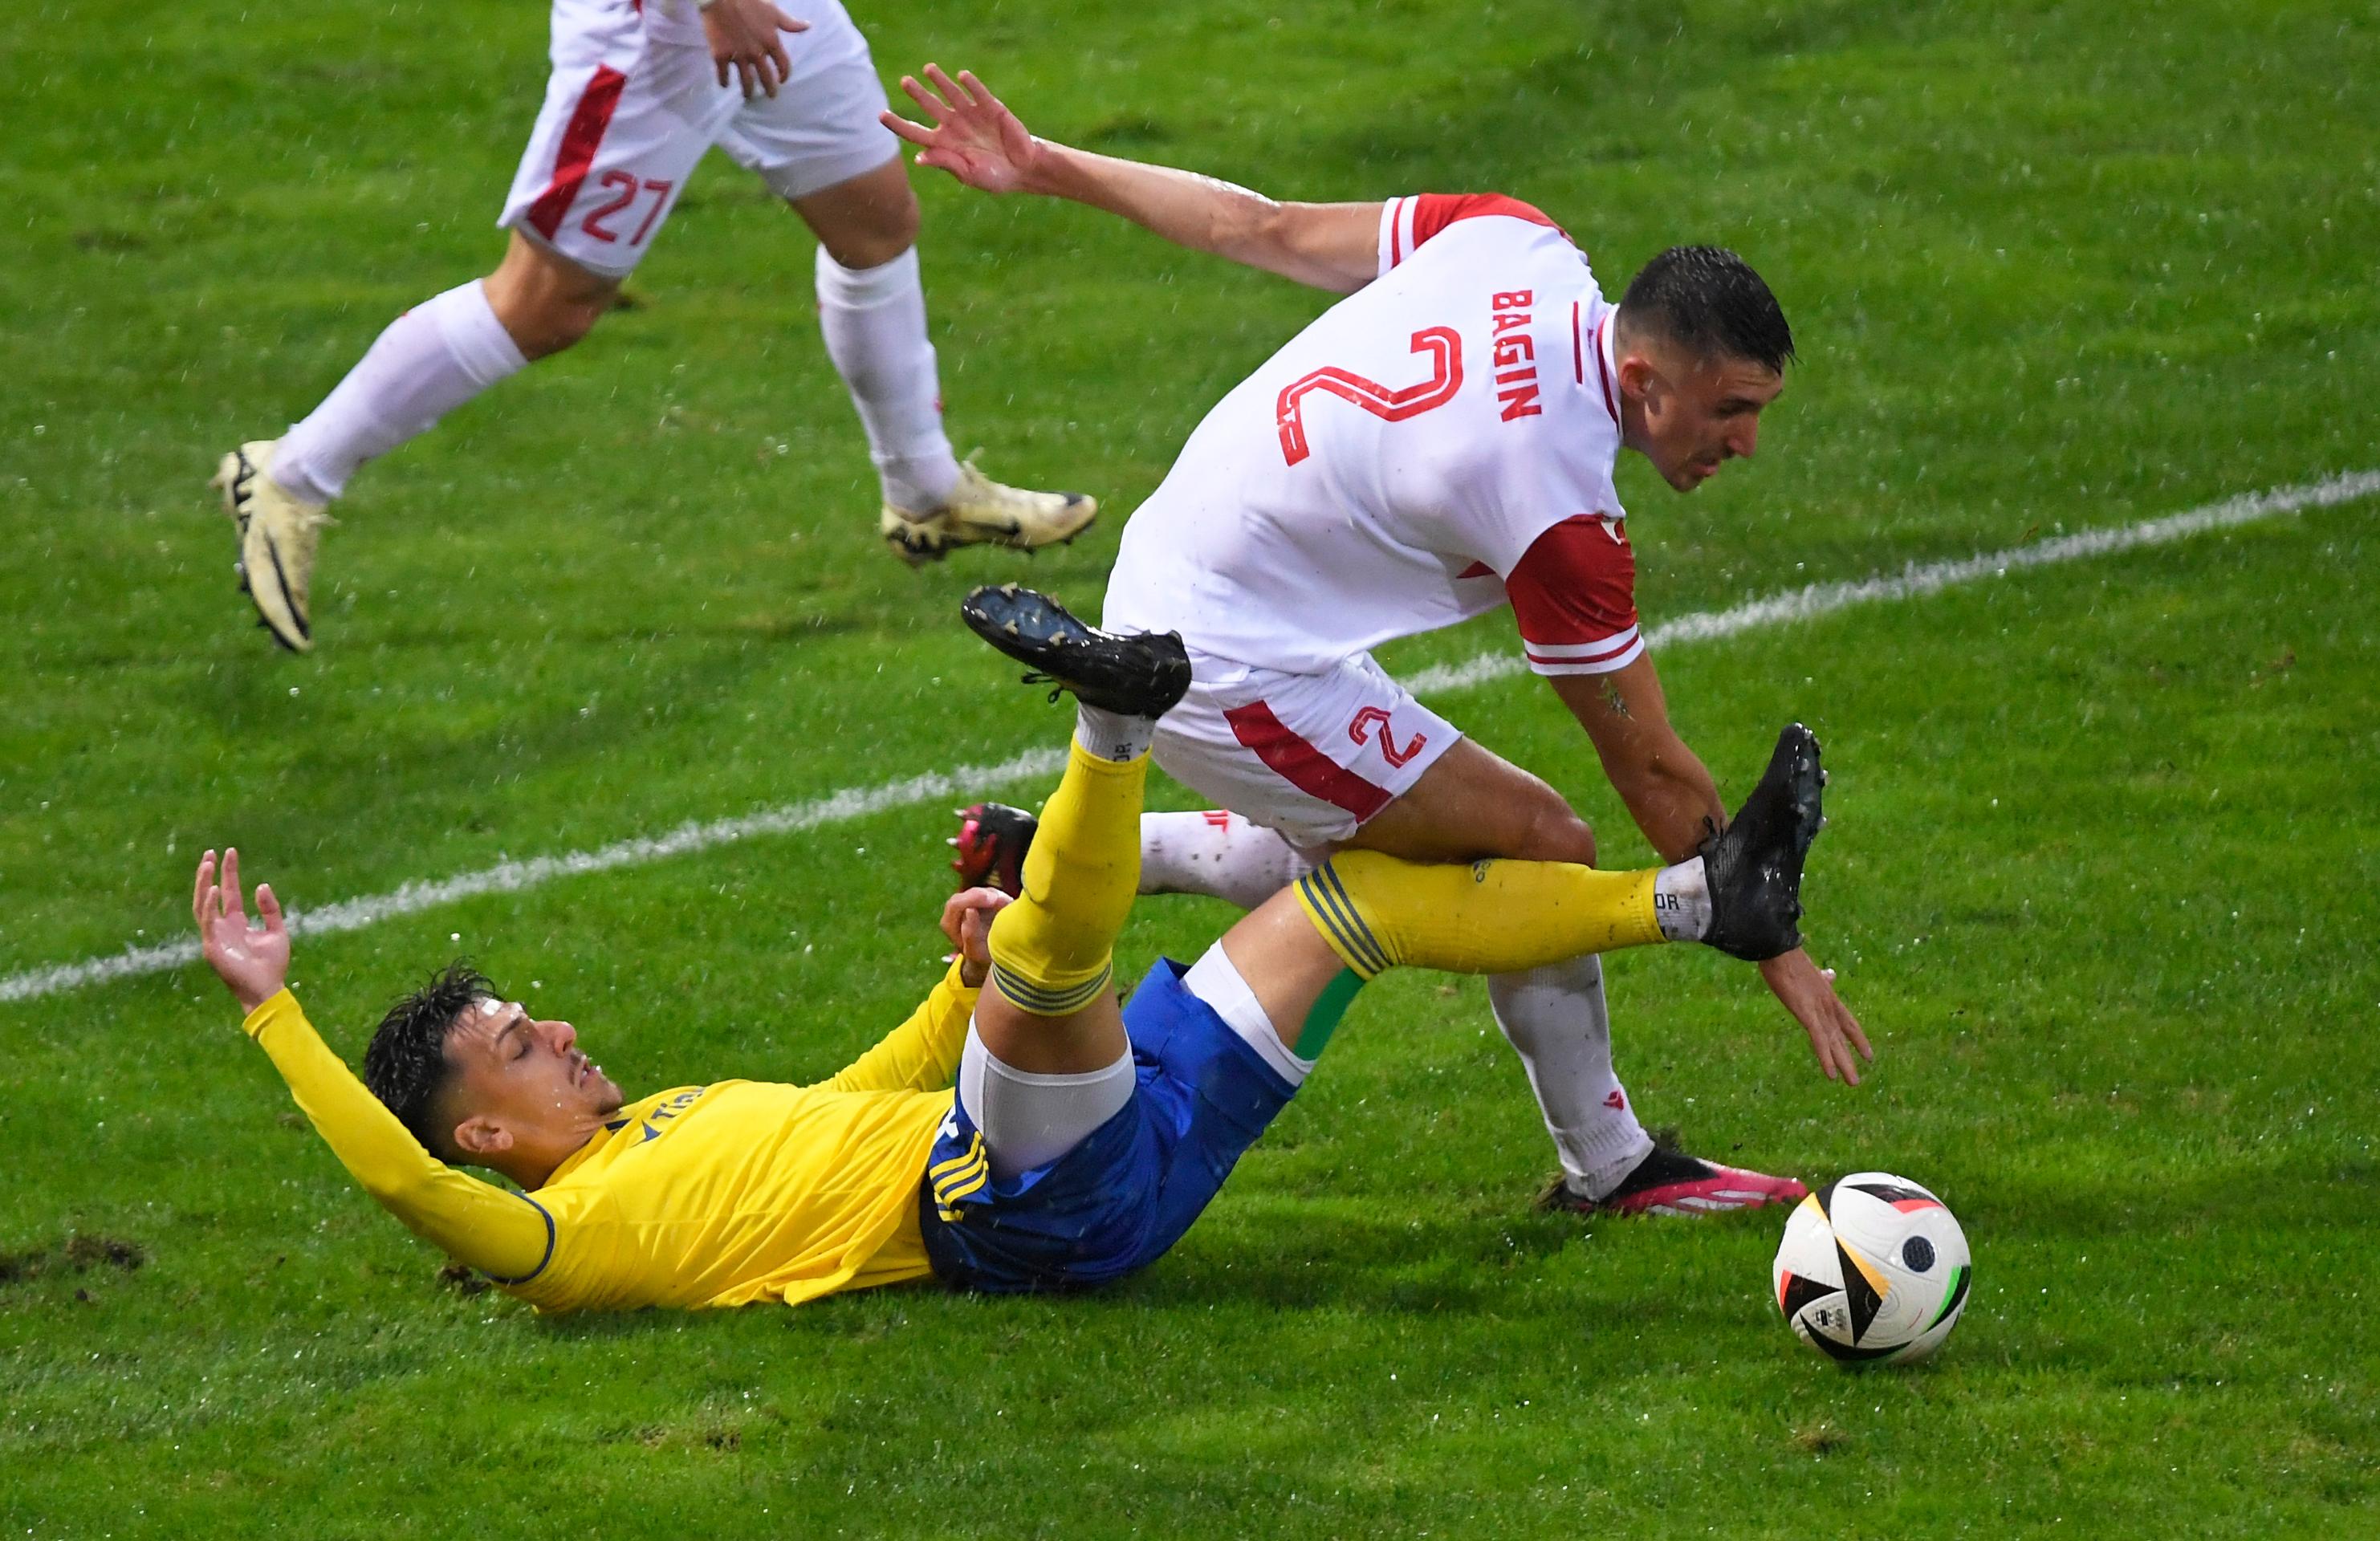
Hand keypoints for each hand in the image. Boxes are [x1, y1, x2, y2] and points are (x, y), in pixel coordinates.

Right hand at [192, 847, 291, 1013]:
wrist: (268, 988)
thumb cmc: (272, 964)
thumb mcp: (277, 931)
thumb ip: (271, 909)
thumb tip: (261, 885)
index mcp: (237, 923)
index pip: (229, 892)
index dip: (229, 872)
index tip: (230, 852)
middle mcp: (222, 927)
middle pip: (211, 894)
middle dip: (209, 874)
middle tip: (210, 853)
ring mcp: (214, 936)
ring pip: (202, 904)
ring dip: (203, 884)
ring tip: (207, 864)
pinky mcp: (211, 946)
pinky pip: (207, 921)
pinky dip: (209, 905)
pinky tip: (214, 889)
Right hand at [700, 0, 806, 98]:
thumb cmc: (749, 0)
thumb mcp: (773, 10)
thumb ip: (789, 23)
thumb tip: (808, 26)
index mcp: (771, 42)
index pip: (783, 65)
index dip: (784, 74)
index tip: (782, 80)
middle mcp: (757, 53)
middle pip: (766, 78)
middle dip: (769, 89)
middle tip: (770, 96)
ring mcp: (738, 56)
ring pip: (746, 81)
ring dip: (748, 91)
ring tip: (748, 95)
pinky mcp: (720, 55)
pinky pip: (723, 74)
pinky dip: (724, 81)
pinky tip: (724, 84)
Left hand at [883, 65, 1046, 193]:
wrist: (1024, 170)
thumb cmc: (994, 176)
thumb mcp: (969, 174)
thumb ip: (946, 162)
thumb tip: (919, 157)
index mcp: (944, 145)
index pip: (915, 132)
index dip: (898, 124)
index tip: (881, 115)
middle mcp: (954, 126)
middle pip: (930, 107)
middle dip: (918, 94)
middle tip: (905, 82)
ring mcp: (971, 115)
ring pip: (951, 94)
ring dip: (941, 82)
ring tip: (928, 69)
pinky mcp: (991, 108)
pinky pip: (978, 94)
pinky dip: (971, 85)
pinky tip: (962, 77)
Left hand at [939, 886, 1012, 987]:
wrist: (988, 958)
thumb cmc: (980, 957)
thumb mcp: (975, 952)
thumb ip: (970, 934)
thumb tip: (970, 911)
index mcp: (949, 923)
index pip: (955, 904)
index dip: (972, 899)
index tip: (990, 901)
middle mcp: (955, 911)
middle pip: (967, 894)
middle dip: (984, 894)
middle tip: (1001, 899)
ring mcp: (968, 904)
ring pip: (979, 892)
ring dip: (993, 895)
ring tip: (1006, 903)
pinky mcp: (981, 901)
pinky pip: (989, 893)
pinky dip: (999, 897)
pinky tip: (1007, 904)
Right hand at [1758, 947, 1871, 1084]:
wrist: (1779, 949)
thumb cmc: (1788, 957)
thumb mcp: (1807, 971)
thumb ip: (1820, 977)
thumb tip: (1831, 974)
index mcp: (1827, 996)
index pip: (1848, 1022)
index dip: (1858, 1039)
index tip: (1868, 1055)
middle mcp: (1827, 1006)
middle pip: (1842, 1037)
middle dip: (1849, 1059)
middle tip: (1855, 1081)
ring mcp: (1818, 1010)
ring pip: (1834, 1043)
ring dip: (1843, 1064)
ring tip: (1853, 1083)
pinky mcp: (1807, 1013)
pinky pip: (1819, 1040)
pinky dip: (1826, 1057)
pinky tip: (1831, 1074)